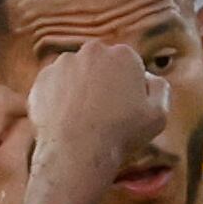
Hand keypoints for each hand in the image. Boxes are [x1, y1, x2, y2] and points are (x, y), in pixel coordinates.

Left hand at [25, 40, 170, 193]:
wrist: (77, 152)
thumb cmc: (121, 134)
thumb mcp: (159, 115)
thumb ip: (160, 88)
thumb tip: (150, 78)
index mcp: (123, 54)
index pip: (129, 66)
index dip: (130, 89)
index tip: (126, 109)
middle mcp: (92, 51)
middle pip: (101, 66)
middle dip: (103, 83)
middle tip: (105, 114)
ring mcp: (62, 63)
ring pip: (76, 74)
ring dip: (80, 89)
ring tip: (84, 119)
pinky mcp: (41, 79)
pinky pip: (54, 86)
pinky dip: (59, 99)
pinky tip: (66, 120)